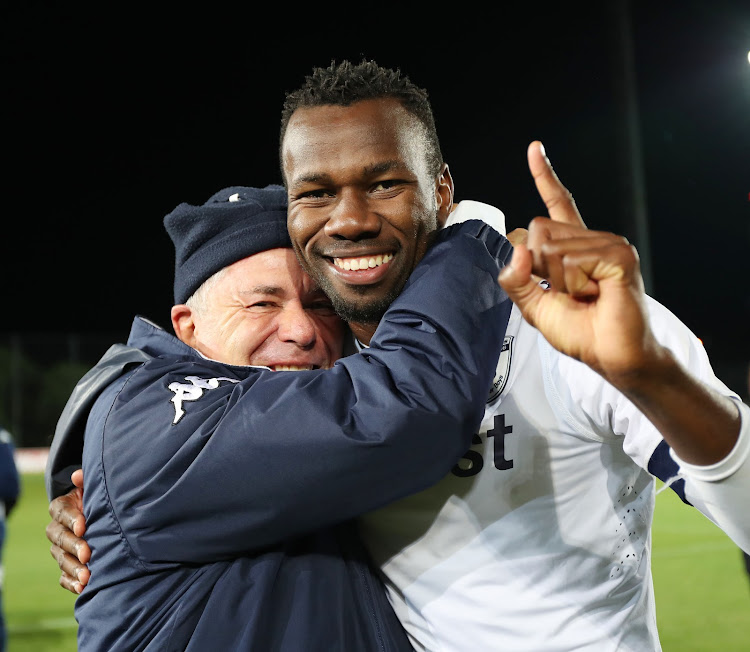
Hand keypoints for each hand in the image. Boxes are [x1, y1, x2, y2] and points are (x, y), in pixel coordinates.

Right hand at [47, 469, 89, 593]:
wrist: (102, 514)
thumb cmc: (98, 498)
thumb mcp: (94, 488)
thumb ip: (87, 481)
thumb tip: (77, 475)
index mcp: (62, 507)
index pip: (62, 513)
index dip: (72, 519)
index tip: (84, 526)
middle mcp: (57, 528)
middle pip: (60, 538)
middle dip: (74, 547)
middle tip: (88, 554)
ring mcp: (60, 548)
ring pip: (62, 559)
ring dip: (74, 569)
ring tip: (87, 577)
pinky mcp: (67, 564)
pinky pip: (63, 576)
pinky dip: (71, 582)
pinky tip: (82, 587)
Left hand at [499, 141, 660, 383]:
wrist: (610, 356)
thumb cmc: (580, 331)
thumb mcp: (534, 307)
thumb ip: (516, 280)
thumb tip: (515, 250)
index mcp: (574, 246)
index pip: (557, 204)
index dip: (545, 176)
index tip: (534, 148)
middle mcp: (592, 238)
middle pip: (536, 230)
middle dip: (538, 268)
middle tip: (566, 292)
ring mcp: (608, 243)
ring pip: (550, 248)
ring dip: (557, 282)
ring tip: (585, 296)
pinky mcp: (618, 256)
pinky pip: (571, 260)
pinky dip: (574, 284)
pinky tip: (595, 294)